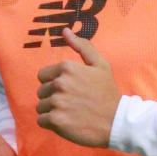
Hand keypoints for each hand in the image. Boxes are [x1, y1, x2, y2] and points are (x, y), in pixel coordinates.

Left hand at [36, 28, 119, 147]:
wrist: (116, 121)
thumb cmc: (107, 92)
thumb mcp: (100, 65)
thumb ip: (82, 46)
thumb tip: (64, 31)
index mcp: (67, 67)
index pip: (43, 75)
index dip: (54, 83)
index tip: (69, 90)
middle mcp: (59, 83)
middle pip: (41, 91)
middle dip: (52, 97)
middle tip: (71, 103)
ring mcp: (57, 102)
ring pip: (40, 106)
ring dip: (51, 111)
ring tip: (68, 113)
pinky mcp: (56, 120)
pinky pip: (41, 120)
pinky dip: (51, 123)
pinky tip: (66, 122)